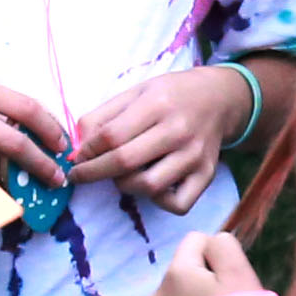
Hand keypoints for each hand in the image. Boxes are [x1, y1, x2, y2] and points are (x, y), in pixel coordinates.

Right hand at [0, 68, 73, 191]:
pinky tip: (3, 191)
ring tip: (32, 186)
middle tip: (56, 178)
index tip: (63, 146)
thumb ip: (0, 107)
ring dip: (18, 180)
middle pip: (13, 145)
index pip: (26, 109)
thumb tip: (39, 134)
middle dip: (41, 165)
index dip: (51, 130)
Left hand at [68, 64, 258, 211]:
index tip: (76, 158)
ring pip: (149, 186)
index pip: (111, 136)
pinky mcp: (207, 175)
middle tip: (81, 175)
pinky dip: (158, 201)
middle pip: (126, 163)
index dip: (86, 152)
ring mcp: (195, 156)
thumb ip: (102, 117)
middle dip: (94, 173)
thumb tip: (77, 149)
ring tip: (121, 174)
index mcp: (157, 104)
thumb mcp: (135, 92)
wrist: (219, 98)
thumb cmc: (170, 95)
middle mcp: (178, 131)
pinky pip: (178, 204)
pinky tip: (151, 186)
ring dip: (125, 185)